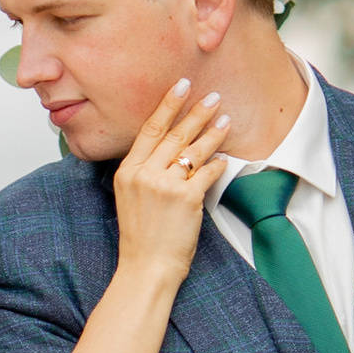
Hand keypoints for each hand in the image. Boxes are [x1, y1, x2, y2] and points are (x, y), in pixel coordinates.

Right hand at [110, 78, 232, 279]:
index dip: (167, 105)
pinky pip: (207, 174)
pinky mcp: (186, 199)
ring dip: (213, 133)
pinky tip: (225, 159)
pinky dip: (218, 165)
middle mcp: (144, 175)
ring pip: (193, 150)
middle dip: (196, 113)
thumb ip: (145, 171)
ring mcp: (164, 186)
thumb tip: (170, 148)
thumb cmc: (142, 236)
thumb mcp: (130, 197)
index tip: (181, 86)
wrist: (146, 266)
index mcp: (128, 171)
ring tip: (225, 120)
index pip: (150, 130)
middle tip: (213, 97)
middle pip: (174, 134)